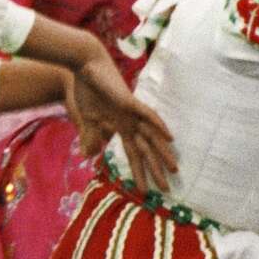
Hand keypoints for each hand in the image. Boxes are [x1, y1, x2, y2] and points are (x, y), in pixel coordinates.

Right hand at [65, 54, 176, 191]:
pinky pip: (147, 114)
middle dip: (156, 170)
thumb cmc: (86, 91)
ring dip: (163, 153)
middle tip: (167, 189)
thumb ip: (90, 137)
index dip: (139, 172)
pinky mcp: (129, 101)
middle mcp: (131, 122)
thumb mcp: (86, 120)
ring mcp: (132, 112)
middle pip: (147, 150)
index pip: (134, 154)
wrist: (84, 68)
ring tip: (174, 170)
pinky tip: (170, 137)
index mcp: (121, 127)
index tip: (145, 190)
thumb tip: (89, 156)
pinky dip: (159, 125)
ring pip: (152, 136)